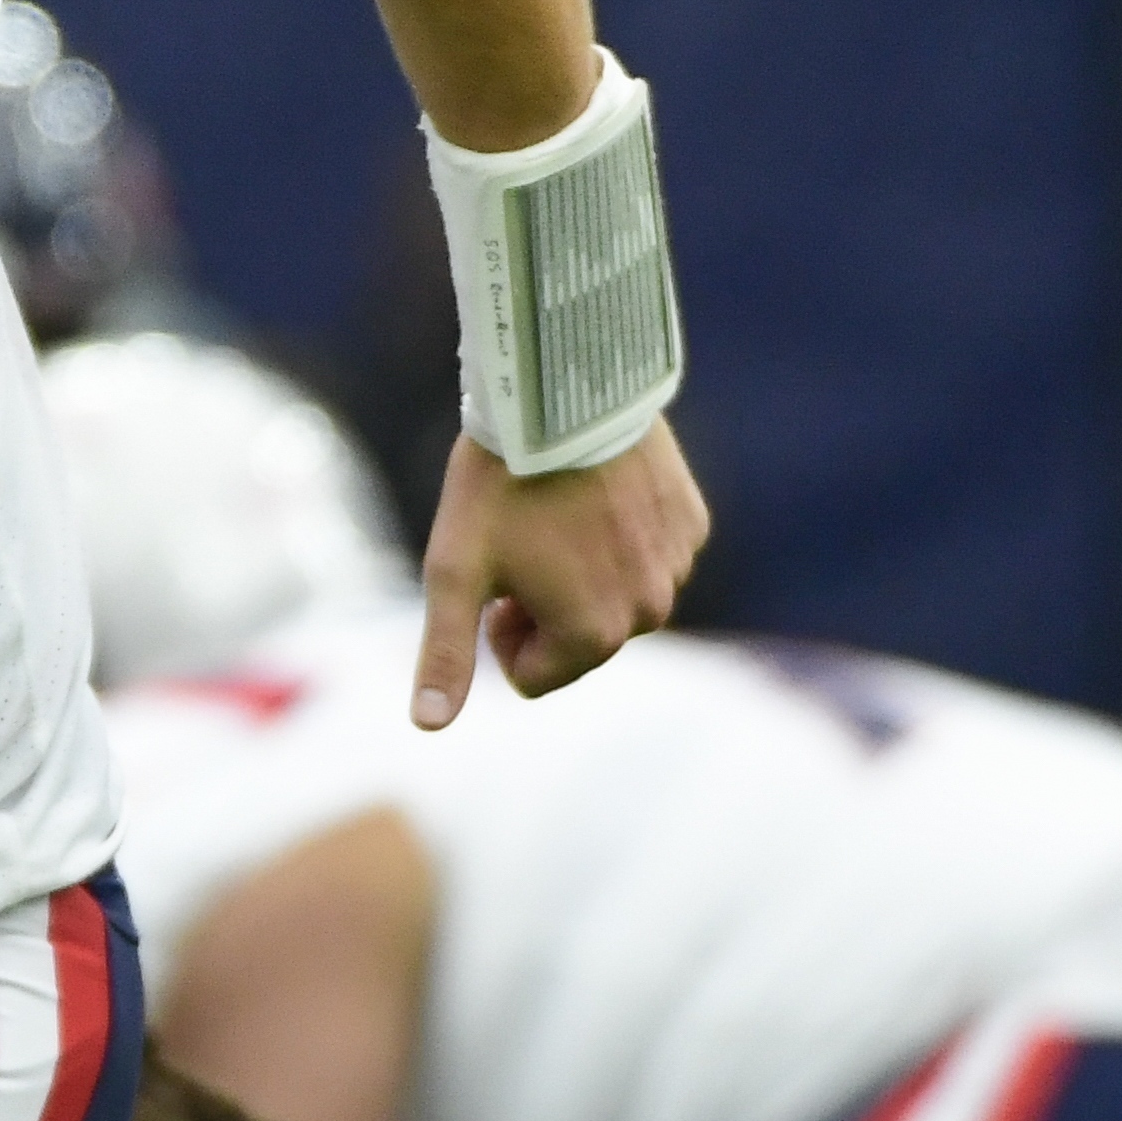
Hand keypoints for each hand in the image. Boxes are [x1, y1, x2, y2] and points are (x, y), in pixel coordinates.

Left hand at [409, 418, 705, 726]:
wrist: (559, 395)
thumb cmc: (498, 486)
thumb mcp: (455, 571)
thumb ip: (446, 654)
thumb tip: (428, 725)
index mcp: (593, 637)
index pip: (533, 676)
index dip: (499, 629)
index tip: (493, 578)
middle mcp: (649, 612)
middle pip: (579, 639)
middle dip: (546, 604)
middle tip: (522, 541)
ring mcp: (678, 566)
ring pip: (617, 595)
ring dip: (585, 570)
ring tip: (558, 513)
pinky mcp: (693, 522)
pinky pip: (650, 552)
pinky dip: (622, 535)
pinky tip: (595, 491)